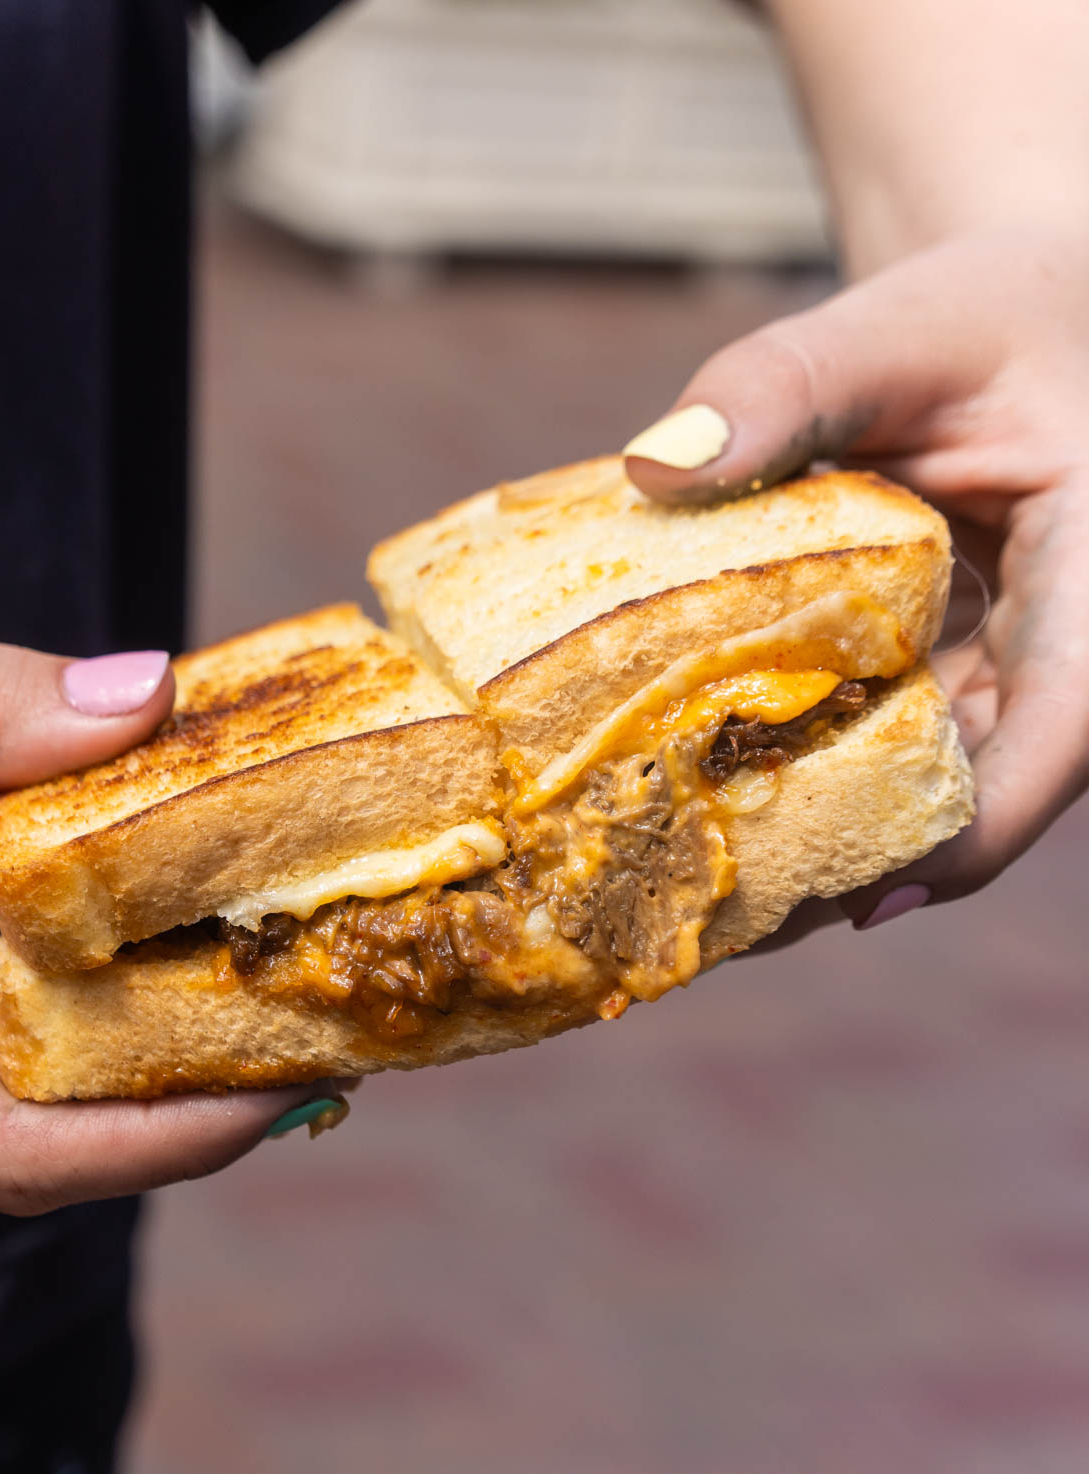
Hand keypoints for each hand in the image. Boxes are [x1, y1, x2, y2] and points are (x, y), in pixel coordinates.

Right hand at [0, 638, 336, 1212]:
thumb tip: (145, 693)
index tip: (303, 1083)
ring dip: (142, 1073)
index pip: (16, 1154)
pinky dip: (69, 1032)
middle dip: (191, 1108)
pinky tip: (137, 959)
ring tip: (268, 992)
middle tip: (329, 1026)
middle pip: (39, 1152)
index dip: (171, 1139)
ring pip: (5, 1121)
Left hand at [624, 228, 1088, 924]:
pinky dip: (821, 770)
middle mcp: (1075, 644)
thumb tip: (658, 465)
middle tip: (738, 928)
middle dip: (869, 862)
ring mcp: (1020, 668)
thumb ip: (791, 379)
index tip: (868, 899)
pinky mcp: (964, 671)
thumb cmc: (993, 312)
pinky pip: (903, 742)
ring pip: (938, 782)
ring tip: (711, 894)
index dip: (974, 832)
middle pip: (987, 789)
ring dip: (835, 835)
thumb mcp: (906, 322)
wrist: (1022, 316)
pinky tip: (722, 801)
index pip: (1064, 731)